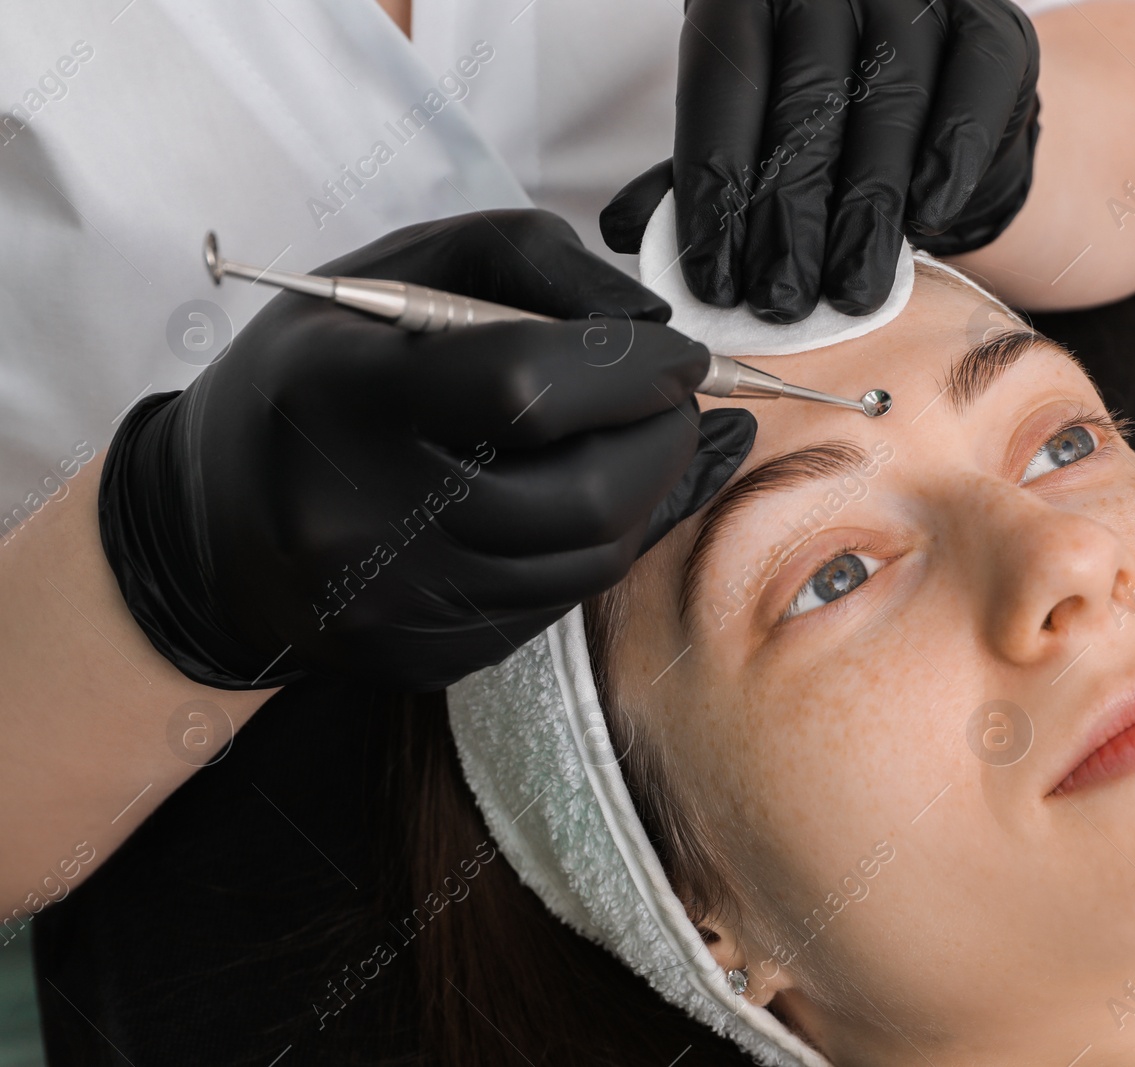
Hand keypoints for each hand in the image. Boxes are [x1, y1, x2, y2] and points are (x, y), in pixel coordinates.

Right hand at [100, 210, 755, 691]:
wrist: (212, 529)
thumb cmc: (315, 376)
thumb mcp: (396, 274)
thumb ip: (530, 261)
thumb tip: (647, 324)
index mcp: (347, 400)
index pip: (526, 388)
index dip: (627, 371)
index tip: (674, 354)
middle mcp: (367, 520)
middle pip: (584, 495)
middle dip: (663, 439)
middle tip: (675, 401)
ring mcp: (399, 607)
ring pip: (591, 560)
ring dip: (647, 493)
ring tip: (638, 441)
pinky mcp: (427, 660)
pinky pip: (561, 603)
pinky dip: (599, 545)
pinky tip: (591, 497)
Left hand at [601, 0, 1039, 324]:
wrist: (938, 106)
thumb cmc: (831, 125)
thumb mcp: (752, 142)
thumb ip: (698, 178)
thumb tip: (628, 231)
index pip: (723, 87)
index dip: (717, 191)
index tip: (715, 278)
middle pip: (804, 101)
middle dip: (789, 215)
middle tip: (780, 299)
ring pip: (887, 100)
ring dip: (866, 209)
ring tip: (848, 289)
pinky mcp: (991, 22)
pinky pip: (972, 86)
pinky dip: (948, 158)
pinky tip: (927, 218)